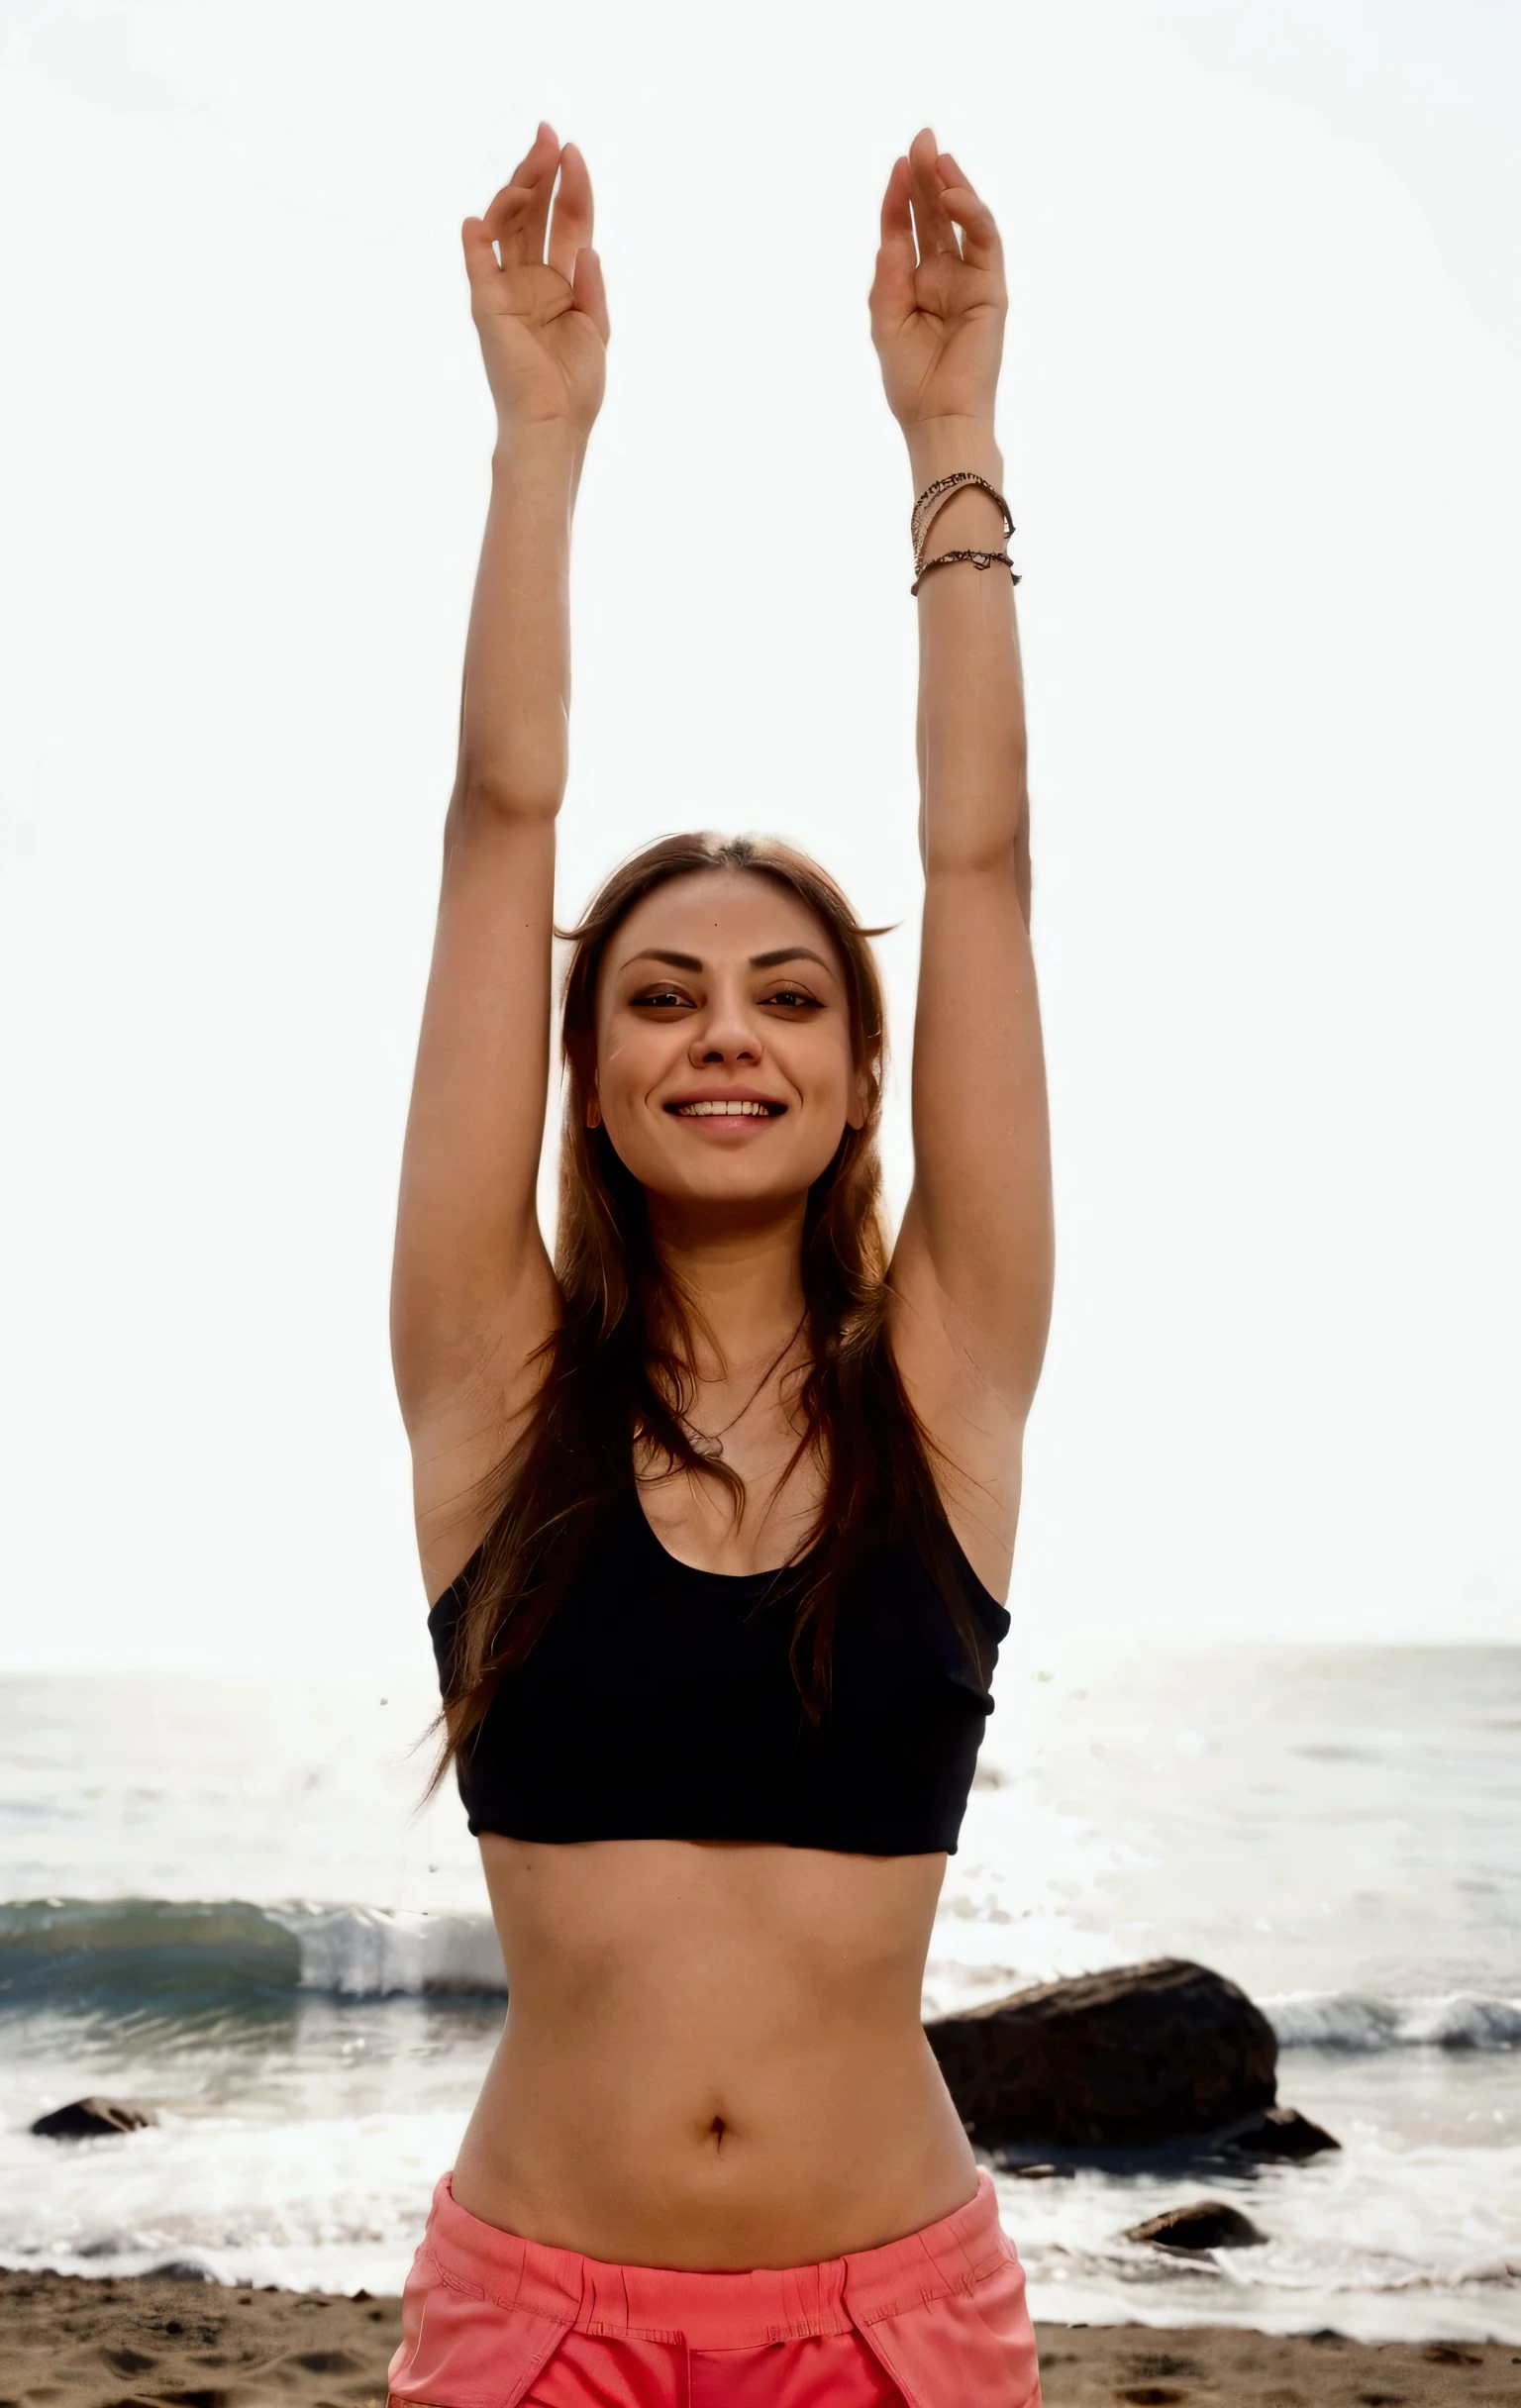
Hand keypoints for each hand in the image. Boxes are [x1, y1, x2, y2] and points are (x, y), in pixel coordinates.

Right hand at [463, 123, 609, 437]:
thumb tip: (588, 248)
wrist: (554, 423)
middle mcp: (531, 279)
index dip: (571, 186)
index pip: (566, 221)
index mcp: (560, 282)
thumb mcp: (597, 328)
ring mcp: (506, 289)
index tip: (572, 150)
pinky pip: (477, 266)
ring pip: (508, 226)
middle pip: (534, 213)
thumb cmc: (577, 386)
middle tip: (548, 134)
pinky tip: (479, 219)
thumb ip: (592, 285)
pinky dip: (476, 242)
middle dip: (541, 172)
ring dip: (520, 191)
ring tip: (536, 161)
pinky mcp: (487, 307)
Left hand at [870, 130, 1005, 436]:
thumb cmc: (910, 380)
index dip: (901, 197)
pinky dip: (971, 214)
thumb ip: (889, 269)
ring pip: (964, 221)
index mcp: (916, 285)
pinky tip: (953, 194)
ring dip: (952, 185)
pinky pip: (985, 241)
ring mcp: (970, 281)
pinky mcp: (992, 289)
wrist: (939, 417)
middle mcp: (944, 277)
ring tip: (938, 155)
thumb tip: (893, 225)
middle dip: (929, 176)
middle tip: (922, 137)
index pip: (907, 229)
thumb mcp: (886, 316)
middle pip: (936, 216)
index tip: (898, 164)